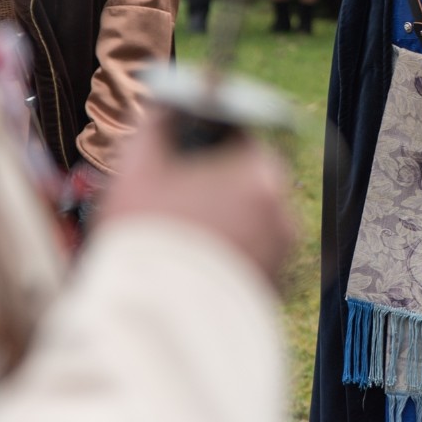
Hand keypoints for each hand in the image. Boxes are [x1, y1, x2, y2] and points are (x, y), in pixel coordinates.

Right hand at [97, 112, 296, 287]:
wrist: (150, 322)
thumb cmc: (144, 239)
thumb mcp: (138, 168)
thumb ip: (158, 122)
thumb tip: (168, 98)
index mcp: (258, 173)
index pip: (243, 140)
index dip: (212, 145)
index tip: (189, 158)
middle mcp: (282, 211)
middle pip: (250, 182)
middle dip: (219, 188)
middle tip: (180, 203)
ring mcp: (283, 254)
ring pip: (253, 222)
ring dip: (227, 223)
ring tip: (184, 240)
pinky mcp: (275, 289)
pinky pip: (254, 258)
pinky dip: (231, 257)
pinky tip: (195, 265)